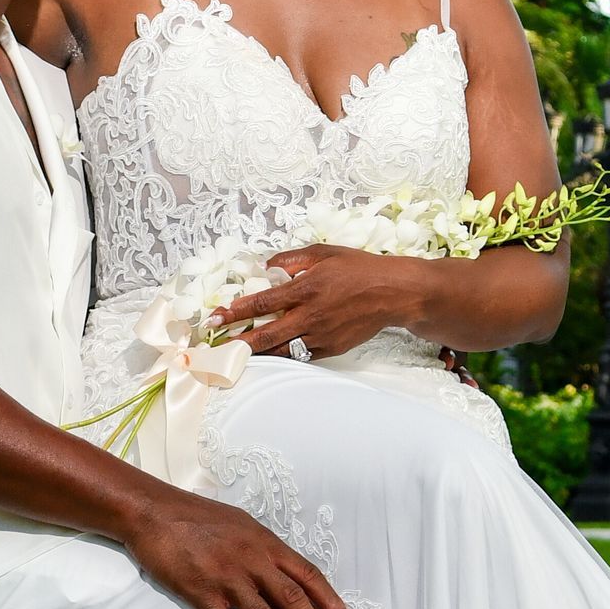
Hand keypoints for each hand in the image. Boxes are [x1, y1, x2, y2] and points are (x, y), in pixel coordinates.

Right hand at [126, 491, 350, 608]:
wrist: (153, 510)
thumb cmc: (196, 517)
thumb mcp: (240, 525)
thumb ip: (262, 548)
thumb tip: (283, 569)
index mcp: (266, 542)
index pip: (307, 574)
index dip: (328, 600)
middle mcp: (253, 559)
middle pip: (292, 599)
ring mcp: (227, 575)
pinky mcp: (200, 589)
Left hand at [214, 247, 424, 361]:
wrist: (393, 293)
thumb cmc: (359, 268)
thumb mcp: (323, 253)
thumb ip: (291, 259)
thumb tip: (266, 265)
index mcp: (307, 289)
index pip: (262, 303)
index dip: (235, 311)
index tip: (216, 316)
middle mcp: (311, 315)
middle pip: (265, 334)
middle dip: (237, 341)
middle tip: (217, 345)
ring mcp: (321, 335)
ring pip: (281, 350)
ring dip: (256, 352)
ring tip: (235, 353)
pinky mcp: (331, 348)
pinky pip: (300, 356)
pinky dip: (282, 355)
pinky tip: (269, 353)